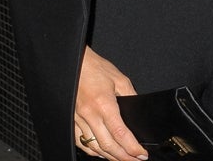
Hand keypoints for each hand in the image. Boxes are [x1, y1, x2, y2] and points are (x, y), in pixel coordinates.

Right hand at [74, 46, 146, 160]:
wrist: (74, 61)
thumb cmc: (94, 67)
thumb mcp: (119, 79)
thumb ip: (131, 96)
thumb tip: (138, 113)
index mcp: (104, 104)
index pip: (121, 135)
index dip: (133, 148)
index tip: (142, 154)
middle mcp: (90, 114)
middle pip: (108, 146)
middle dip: (124, 157)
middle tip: (136, 160)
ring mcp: (78, 118)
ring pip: (94, 146)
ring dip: (110, 156)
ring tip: (122, 159)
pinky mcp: (71, 119)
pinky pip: (80, 141)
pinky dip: (92, 150)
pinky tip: (101, 152)